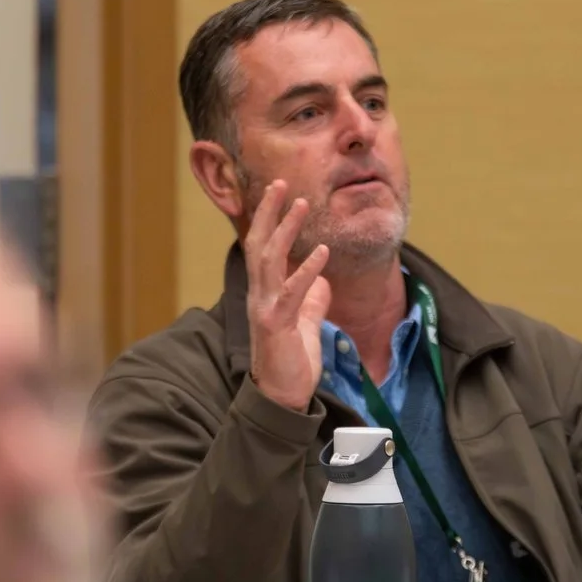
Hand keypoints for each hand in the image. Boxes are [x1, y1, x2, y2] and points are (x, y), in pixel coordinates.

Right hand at [244, 180, 330, 412]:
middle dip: (267, 213)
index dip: (268, 218)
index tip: (278, 191)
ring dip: (285, 231)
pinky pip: (292, 294)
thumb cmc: (291, 362)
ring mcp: (264, 309)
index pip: (262, 248)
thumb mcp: (306, 326)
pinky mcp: (276, 326)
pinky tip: (322, 253)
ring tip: (301, 205)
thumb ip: (312, 302)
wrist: (282, 399)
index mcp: (264, 294)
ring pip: (269, 261)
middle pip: (259, 245)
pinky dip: (306, 271)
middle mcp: (259, 296)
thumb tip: (322, 283)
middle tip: (279, 183)